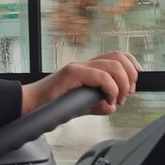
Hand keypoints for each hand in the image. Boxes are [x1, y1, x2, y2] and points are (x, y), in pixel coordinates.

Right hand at [20, 51, 141, 115]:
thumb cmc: (51, 104)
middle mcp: (84, 64)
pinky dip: (110, 89)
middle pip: (119, 57)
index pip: (117, 57)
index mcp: (88, 69)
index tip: (133, 85)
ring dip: (122, 84)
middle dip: (131, 76)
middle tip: (126, 94)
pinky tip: (107, 99)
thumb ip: (97, 106)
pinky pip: (101, 76)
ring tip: (117, 98)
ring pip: (113, 65)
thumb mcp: (81, 107)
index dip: (132, 66)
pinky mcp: (72, 73)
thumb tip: (111, 107)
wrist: (31, 105)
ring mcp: (78, 67)